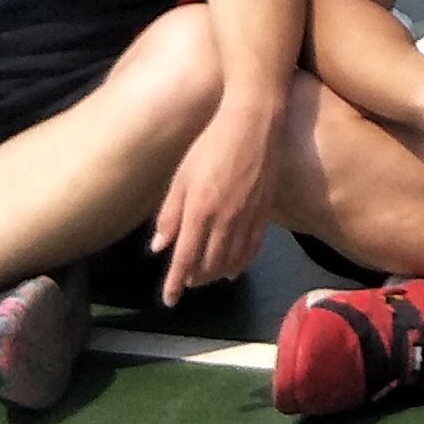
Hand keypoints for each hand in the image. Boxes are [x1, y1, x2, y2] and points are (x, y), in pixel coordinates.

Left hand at [148, 94, 275, 303]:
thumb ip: (170, 214)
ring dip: (217, 274)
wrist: (254, 122)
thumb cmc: (211, 144)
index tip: (170, 300)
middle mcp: (224, 221)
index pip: (184, 259)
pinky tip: (235, 268)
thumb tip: (158, 247)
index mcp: (199, 211)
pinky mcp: (265, 211)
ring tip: (208, 278)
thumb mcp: (181, 176)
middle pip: (209, 264)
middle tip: (187, 284)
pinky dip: (242, 263)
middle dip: (196, 279)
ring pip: (232, 260)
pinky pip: (253, 247)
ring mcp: (248, 218)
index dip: (175, 283)